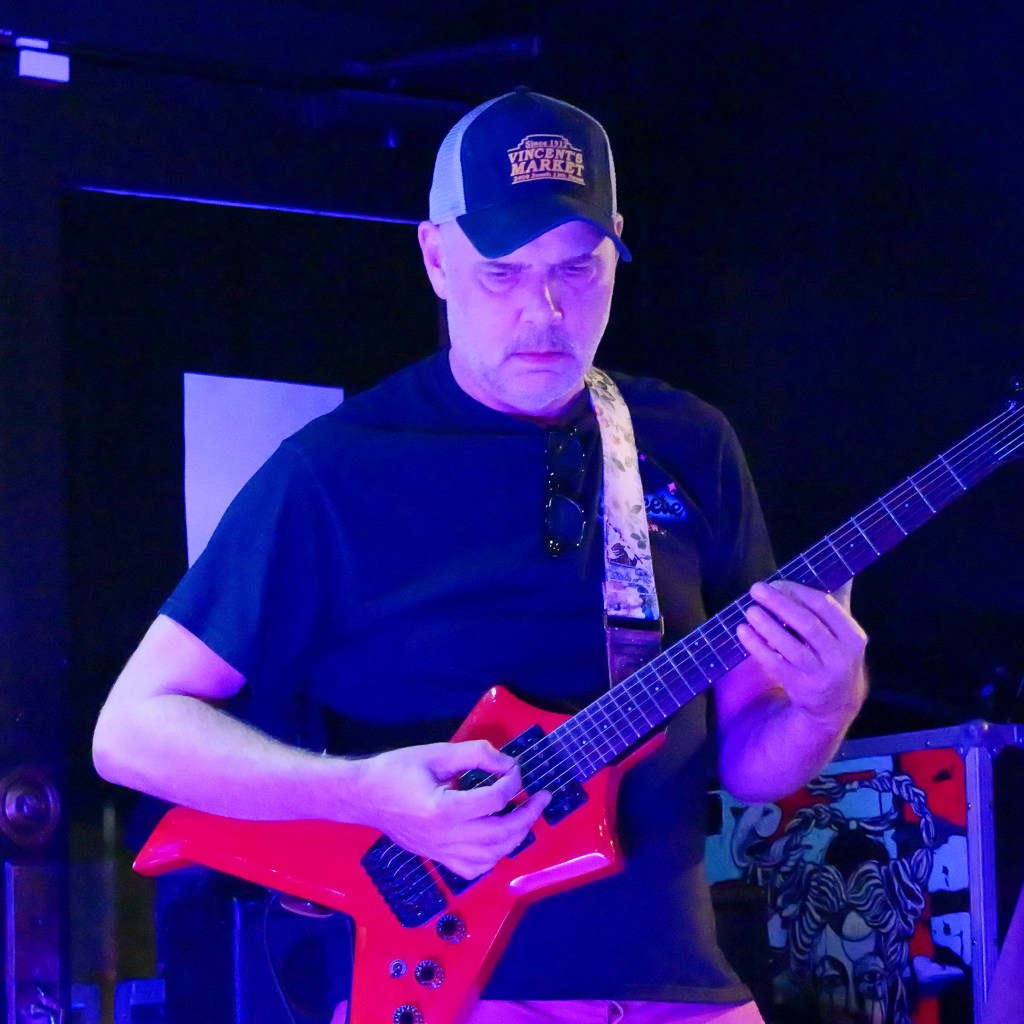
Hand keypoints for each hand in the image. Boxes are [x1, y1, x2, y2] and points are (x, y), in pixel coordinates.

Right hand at [347, 739, 548, 878]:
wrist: (363, 796)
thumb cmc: (396, 770)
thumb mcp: (437, 752)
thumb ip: (475, 754)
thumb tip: (507, 763)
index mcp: (443, 809)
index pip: (495, 801)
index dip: (513, 781)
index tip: (515, 767)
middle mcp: (445, 837)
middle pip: (501, 835)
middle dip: (528, 815)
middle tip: (542, 797)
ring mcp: (441, 853)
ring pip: (492, 857)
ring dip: (515, 838)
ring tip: (525, 816)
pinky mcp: (437, 858)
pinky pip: (473, 869)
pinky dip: (493, 858)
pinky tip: (498, 840)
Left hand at [736, 580, 867, 729]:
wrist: (836, 703)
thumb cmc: (834, 653)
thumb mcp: (843, 630)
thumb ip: (838, 598)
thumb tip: (839, 563)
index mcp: (852, 636)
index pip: (824, 606)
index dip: (797, 591)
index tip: (776, 582)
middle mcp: (840, 655)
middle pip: (806, 624)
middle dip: (779, 604)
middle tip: (756, 589)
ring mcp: (819, 673)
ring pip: (789, 645)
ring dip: (766, 625)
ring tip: (749, 610)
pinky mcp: (800, 686)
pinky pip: (774, 663)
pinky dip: (757, 646)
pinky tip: (743, 632)